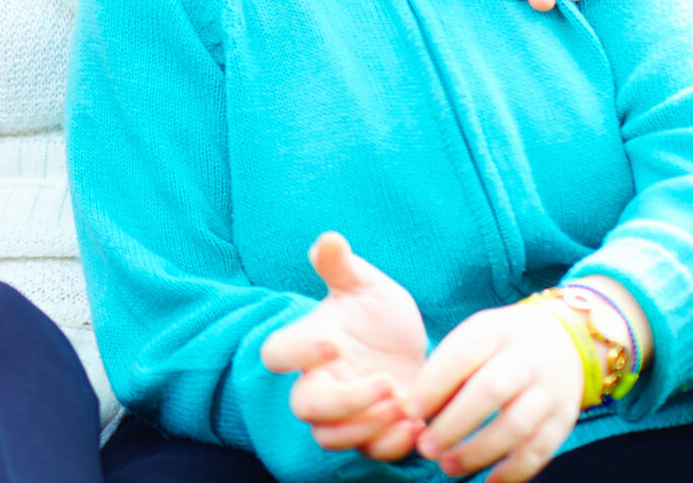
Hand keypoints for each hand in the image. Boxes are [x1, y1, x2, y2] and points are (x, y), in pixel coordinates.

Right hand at [261, 233, 429, 460]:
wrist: (416, 351)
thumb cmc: (381, 316)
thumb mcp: (368, 286)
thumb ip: (343, 267)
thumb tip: (328, 239)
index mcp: (310, 344)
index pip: (275, 354)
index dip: (296, 354)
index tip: (335, 341)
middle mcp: (318, 382)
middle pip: (303, 406)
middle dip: (345, 401)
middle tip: (387, 384)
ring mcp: (343, 413)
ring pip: (329, 437)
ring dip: (366, 426)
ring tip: (404, 404)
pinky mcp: (370, 435)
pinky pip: (368, 452)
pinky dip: (390, 443)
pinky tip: (417, 422)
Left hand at [405, 301, 585, 481]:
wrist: (564, 342)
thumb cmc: (499, 345)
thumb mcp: (474, 338)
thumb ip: (445, 369)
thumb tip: (410, 409)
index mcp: (495, 332)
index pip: (462, 355)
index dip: (434, 383)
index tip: (408, 410)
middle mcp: (526, 360)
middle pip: (491, 391)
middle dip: (454, 423)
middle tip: (425, 447)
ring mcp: (548, 392)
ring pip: (517, 425)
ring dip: (479, 451)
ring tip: (447, 466)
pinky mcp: (562, 421)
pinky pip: (541, 450)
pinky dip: (515, 470)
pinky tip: (490, 481)